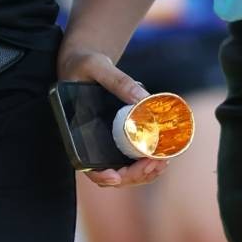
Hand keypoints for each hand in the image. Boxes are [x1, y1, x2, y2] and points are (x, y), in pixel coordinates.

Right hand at [56, 42, 166, 190]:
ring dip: (145, 172)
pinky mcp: (119, 140)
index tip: (116, 177)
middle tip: (156, 163)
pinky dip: (148, 162)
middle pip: (112, 174)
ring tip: (164, 161)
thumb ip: (118, 81)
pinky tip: (163, 155)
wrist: (85, 63)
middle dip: (135, 174)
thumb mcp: (97, 66)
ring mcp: (106, 145)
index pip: (86, 166)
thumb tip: (144, 98)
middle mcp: (92, 144)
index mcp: (77, 133)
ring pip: (125, 172)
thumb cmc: (84, 64)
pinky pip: (132, 159)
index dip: (101, 175)